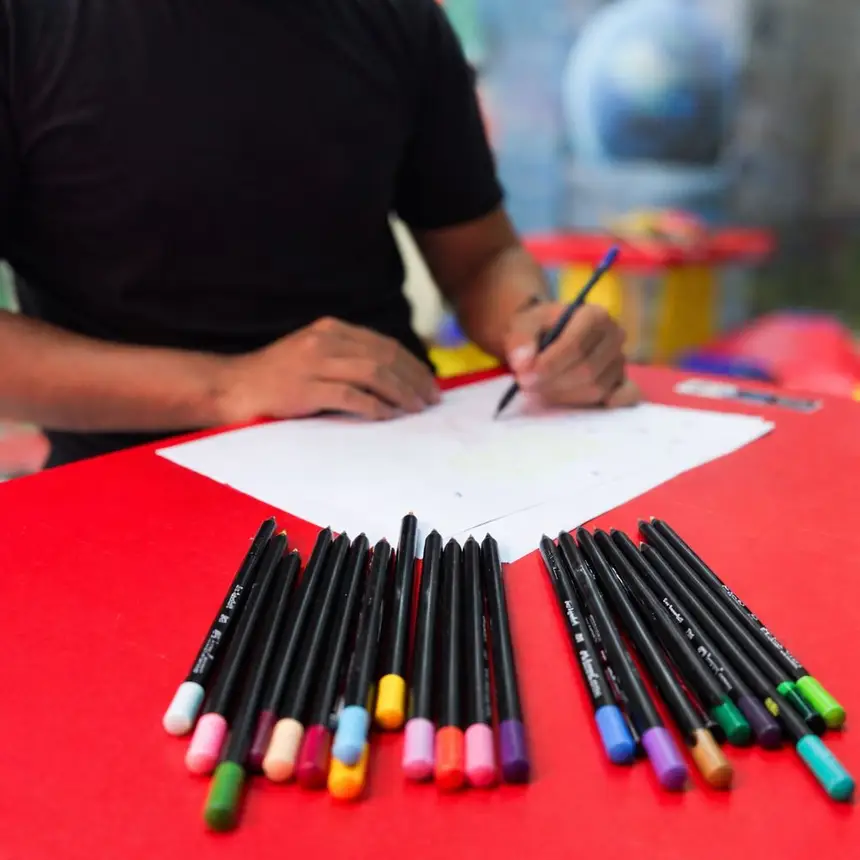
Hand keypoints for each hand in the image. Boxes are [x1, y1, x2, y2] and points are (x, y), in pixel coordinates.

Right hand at [222, 317, 440, 421]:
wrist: (231, 387)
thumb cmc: (274, 378)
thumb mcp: (312, 355)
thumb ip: (345, 358)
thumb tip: (390, 377)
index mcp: (331, 329)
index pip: (384, 344)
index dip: (412, 364)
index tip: (429, 383)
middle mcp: (325, 340)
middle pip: (385, 357)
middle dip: (414, 379)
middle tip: (431, 400)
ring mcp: (315, 363)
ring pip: (374, 373)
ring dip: (401, 393)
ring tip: (416, 409)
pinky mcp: (307, 388)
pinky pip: (352, 396)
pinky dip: (376, 407)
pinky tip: (389, 416)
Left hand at [503, 302, 640, 407]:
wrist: (549, 335)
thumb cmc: (538, 329)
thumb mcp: (522, 326)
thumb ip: (521, 341)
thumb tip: (524, 363)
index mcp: (594, 315)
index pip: (574, 346)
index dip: (549, 365)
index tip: (524, 377)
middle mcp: (614, 335)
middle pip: (585, 370)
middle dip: (553, 383)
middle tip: (527, 387)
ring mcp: (620, 360)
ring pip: (595, 388)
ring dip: (564, 395)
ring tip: (540, 391)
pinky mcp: (622, 380)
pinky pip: (625, 396)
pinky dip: (610, 403)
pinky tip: (593, 407)